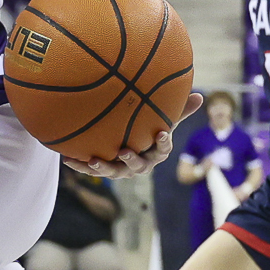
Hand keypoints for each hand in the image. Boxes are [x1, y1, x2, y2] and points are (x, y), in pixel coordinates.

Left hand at [64, 92, 203, 178]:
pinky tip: (68, 158)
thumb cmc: (148, 128)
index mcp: (154, 152)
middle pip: (138, 167)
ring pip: (113, 172)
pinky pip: (92, 169)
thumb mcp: (163, 118)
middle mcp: (139, 164)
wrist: (127, 141)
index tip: (162, 134)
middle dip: (131, 161)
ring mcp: (121, 170)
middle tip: (125, 151)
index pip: (163, 150)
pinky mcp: (104, 169)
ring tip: (94, 161)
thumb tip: (201, 97)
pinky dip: (80, 165)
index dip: (163, 143)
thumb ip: (179, 110)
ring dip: (103, 167)